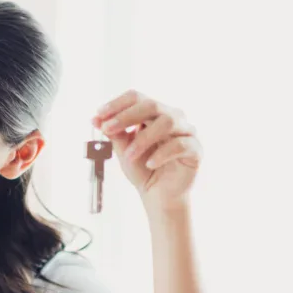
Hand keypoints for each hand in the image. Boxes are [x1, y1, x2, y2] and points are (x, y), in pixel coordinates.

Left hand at [92, 90, 202, 210]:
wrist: (157, 194)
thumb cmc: (141, 168)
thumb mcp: (123, 149)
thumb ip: (113, 134)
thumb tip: (96, 119)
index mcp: (153, 114)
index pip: (137, 98)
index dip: (117, 104)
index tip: (99, 115)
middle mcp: (172, 117)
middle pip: (152, 105)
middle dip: (126, 116)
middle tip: (107, 129)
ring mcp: (186, 132)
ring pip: (168, 122)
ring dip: (143, 138)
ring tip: (128, 155)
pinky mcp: (195, 149)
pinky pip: (180, 145)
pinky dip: (162, 154)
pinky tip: (149, 164)